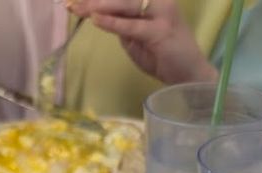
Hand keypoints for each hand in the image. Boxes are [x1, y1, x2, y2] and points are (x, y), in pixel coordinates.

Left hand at [68, 0, 216, 84]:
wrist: (190, 76)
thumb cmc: (164, 58)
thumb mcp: (137, 39)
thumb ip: (123, 26)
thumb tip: (102, 17)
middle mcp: (159, 0)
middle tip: (71, 3)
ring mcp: (162, 13)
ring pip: (126, 4)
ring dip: (99, 5)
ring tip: (79, 8)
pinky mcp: (161, 31)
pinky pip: (132, 25)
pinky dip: (113, 22)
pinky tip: (96, 19)